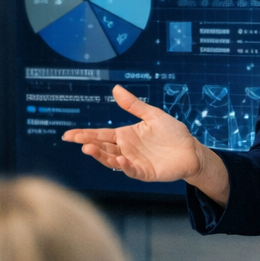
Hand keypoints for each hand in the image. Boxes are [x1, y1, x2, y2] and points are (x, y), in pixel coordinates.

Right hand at [62, 86, 229, 201]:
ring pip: (113, 160)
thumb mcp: (152, 115)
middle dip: (88, 144)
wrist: (191, 149)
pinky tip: (120, 160)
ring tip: (89, 149)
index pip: (100, 135)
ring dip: (101, 156)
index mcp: (125, 136)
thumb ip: (134, 105)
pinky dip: (125, 166)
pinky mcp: (146, 172)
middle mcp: (126, 150)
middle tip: (74, 140)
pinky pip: (132, 170)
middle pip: (102, 148)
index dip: (84, 135)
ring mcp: (134, 162)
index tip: (68, 135)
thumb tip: (116, 88)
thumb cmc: (173, 133)